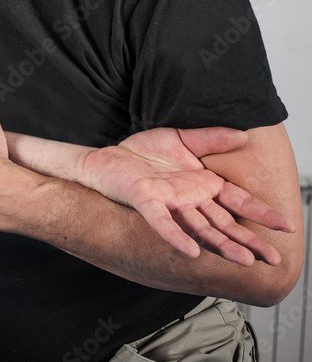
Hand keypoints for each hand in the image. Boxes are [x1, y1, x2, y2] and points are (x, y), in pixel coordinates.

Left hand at [81, 127, 294, 265]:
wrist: (108, 155)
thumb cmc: (144, 152)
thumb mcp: (182, 138)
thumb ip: (211, 138)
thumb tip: (243, 134)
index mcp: (203, 185)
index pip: (238, 202)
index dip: (261, 214)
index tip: (287, 226)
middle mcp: (190, 199)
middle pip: (225, 223)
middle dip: (249, 241)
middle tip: (273, 259)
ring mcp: (169, 202)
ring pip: (200, 228)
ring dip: (222, 245)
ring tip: (244, 260)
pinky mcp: (146, 201)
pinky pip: (163, 222)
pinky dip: (177, 236)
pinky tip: (191, 251)